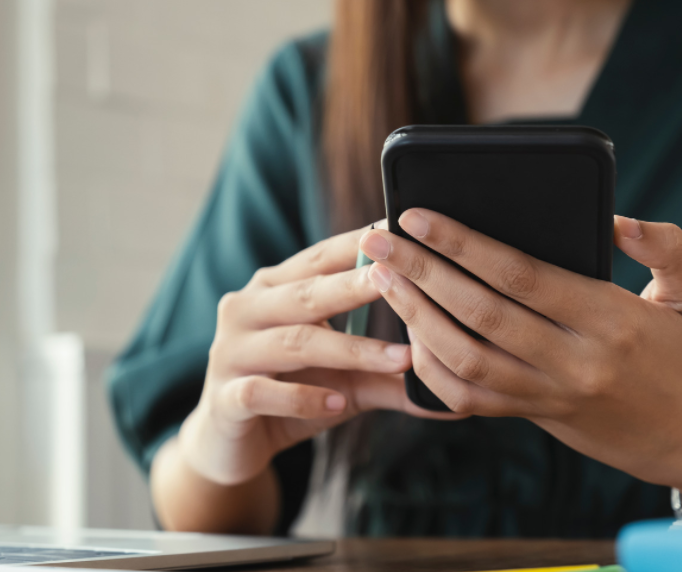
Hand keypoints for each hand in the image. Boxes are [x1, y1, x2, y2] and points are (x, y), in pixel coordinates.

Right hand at [180, 224, 460, 489]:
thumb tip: (457, 385)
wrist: (230, 446)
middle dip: (356, 286)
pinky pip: (263, 392)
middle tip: (401, 279)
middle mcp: (246, 309)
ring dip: (350, 350)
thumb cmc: (292, 396)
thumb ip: (389, 372)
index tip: (403, 234)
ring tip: (398, 357)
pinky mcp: (225, 397)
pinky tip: (337, 405)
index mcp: (273, 289)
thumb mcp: (345, 381)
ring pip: (294, 342)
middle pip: (307, 294)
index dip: (359, 245)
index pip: (319, 258)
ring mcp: (230, 352)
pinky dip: (303, 397)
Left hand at [359, 209, 681, 512]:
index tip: (418, 216)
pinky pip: (465, 397)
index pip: (520, 275)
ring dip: (414, 316)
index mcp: (609, 320)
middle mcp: (573, 361)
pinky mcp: (530, 415)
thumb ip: (664, 245)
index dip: (462, 245)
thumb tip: (615, 218)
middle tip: (377, 240)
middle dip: (421, 272)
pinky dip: (429, 366)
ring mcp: (547, 394)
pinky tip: (406, 331)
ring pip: (464, 358)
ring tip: (381, 276)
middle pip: (479, 313)